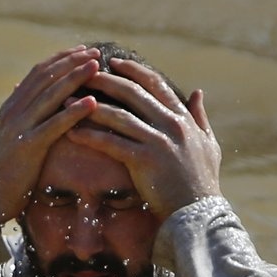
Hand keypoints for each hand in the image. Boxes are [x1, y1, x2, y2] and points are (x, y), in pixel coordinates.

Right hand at [0, 45, 102, 223]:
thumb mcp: (5, 140)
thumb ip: (15, 119)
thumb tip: (21, 100)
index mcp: (9, 110)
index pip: (36, 75)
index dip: (59, 60)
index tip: (78, 51)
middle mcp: (13, 113)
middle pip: (44, 78)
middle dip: (70, 62)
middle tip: (93, 51)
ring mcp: (18, 129)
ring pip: (50, 95)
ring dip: (75, 78)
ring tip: (95, 66)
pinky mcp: (27, 147)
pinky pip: (54, 125)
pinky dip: (74, 112)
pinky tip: (92, 103)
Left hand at [65, 58, 221, 216]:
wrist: (198, 214)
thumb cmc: (202, 182)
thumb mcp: (208, 144)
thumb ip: (200, 116)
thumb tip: (197, 92)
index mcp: (183, 118)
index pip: (155, 84)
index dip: (133, 71)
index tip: (114, 63)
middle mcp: (171, 125)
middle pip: (133, 93)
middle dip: (106, 81)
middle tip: (84, 74)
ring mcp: (158, 142)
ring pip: (119, 116)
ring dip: (91, 107)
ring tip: (68, 103)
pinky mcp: (145, 161)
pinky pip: (112, 143)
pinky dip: (91, 136)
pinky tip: (72, 133)